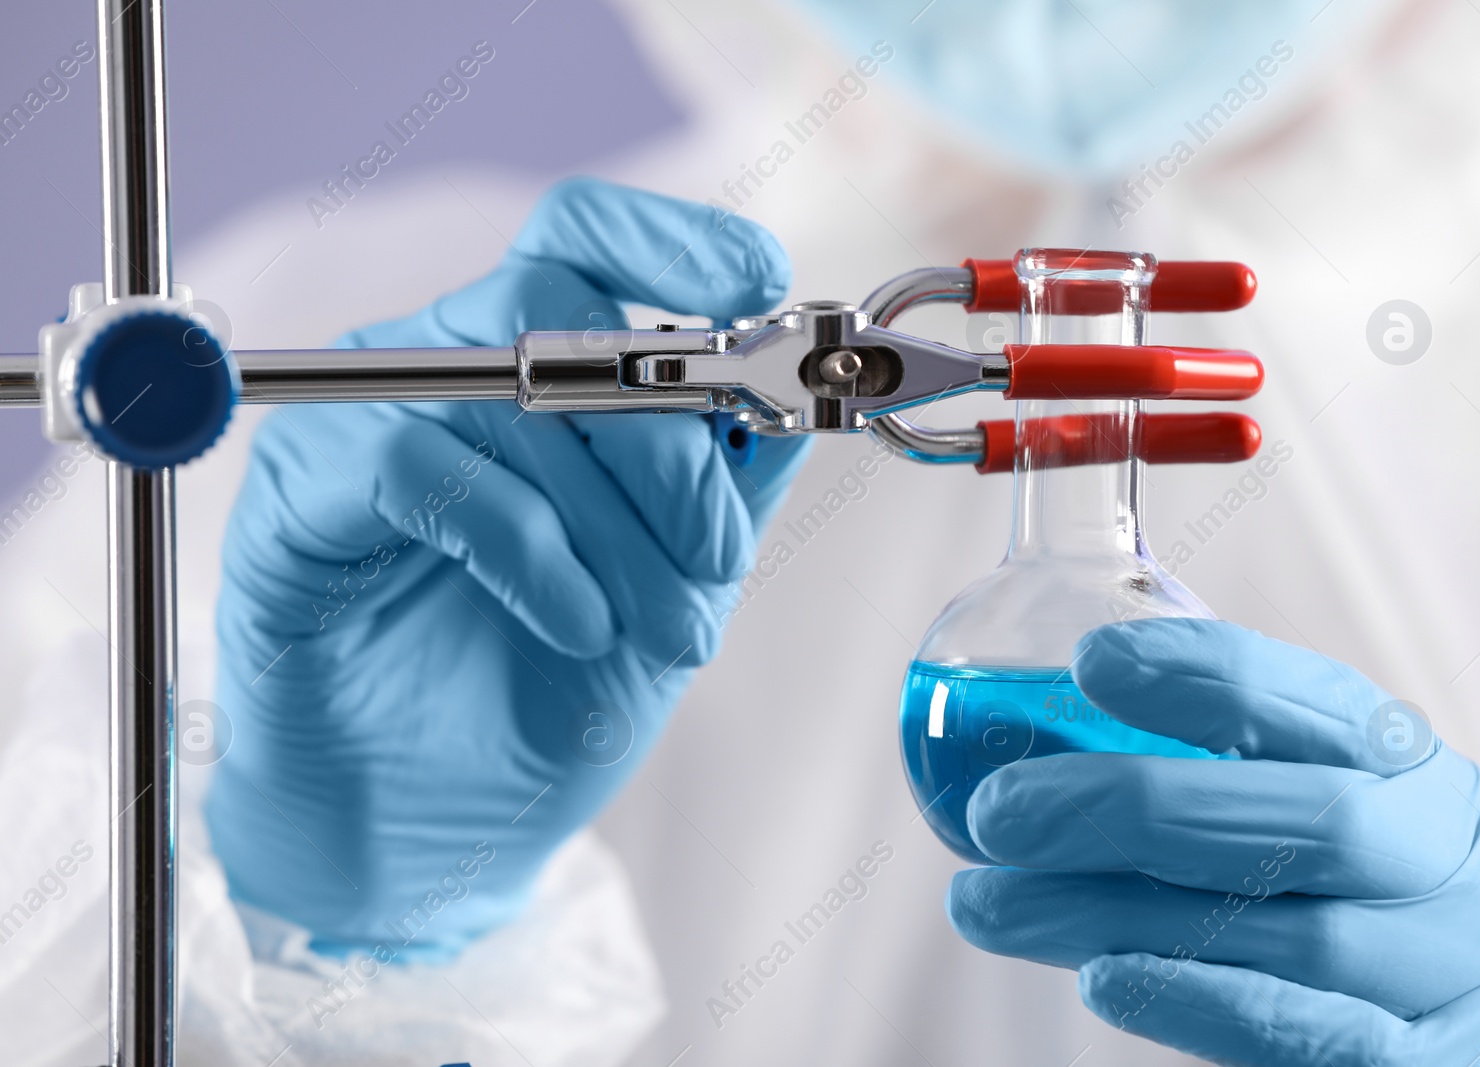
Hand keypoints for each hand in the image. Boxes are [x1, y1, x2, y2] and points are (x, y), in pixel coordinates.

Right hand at [206, 178, 808, 958]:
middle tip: (718, 555)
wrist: (426, 832)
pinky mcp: (301, 490)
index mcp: (533, 373)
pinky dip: (529, 550)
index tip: (762, 288)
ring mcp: (367, 419)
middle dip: (668, 436)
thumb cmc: (542, 702)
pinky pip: (426, 469)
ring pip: (506, 392)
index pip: (588, 239)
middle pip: (559, 304)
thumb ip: (727, 485)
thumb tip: (795, 396)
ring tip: (663, 629)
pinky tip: (575, 622)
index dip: (679, 243)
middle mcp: (448, 372)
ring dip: (615, 524)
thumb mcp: (675, 589)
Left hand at [948, 618, 1479, 1063]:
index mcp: (1427, 781)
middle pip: (1309, 819)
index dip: (1208, 674)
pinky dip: (1206, 1001)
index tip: (1090, 663)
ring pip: (1289, 932)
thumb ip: (1238, 799)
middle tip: (998, 811)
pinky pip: (1322, 1037)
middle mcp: (1463, 865)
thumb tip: (1047, 770)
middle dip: (1136, 805)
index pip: (1324, 703)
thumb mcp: (1355, 840)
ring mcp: (1466, 973)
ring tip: (990, 905)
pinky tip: (1103, 981)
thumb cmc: (1393, 928)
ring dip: (1118, 914)